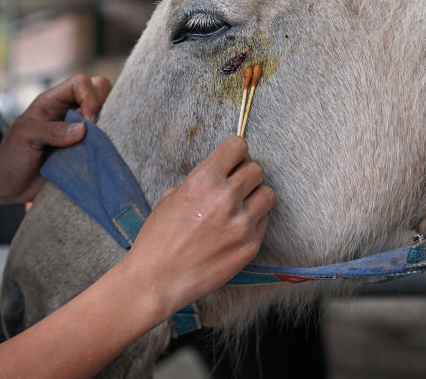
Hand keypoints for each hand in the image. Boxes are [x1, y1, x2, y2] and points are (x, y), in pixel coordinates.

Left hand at [0, 74, 111, 203]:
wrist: (12, 185)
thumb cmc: (12, 156)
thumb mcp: (24, 137)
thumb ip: (50, 131)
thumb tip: (82, 129)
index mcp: (53, 102)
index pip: (79, 83)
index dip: (89, 96)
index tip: (87, 120)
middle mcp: (70, 112)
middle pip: (100, 91)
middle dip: (103, 106)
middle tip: (94, 132)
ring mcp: (81, 131)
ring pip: (108, 115)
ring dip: (107, 128)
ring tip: (96, 146)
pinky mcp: (87, 151)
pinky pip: (106, 142)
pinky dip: (108, 147)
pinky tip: (100, 156)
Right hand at [122, 137, 273, 316]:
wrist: (158, 278)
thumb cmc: (158, 238)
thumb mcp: (170, 198)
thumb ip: (198, 183)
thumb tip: (215, 177)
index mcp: (203, 180)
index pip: (237, 146)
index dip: (235, 151)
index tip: (232, 159)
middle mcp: (226, 198)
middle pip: (256, 169)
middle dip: (245, 174)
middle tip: (235, 185)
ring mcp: (242, 223)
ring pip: (267, 194)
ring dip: (255, 196)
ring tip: (240, 206)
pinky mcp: (250, 246)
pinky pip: (263, 222)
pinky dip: (253, 221)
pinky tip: (235, 228)